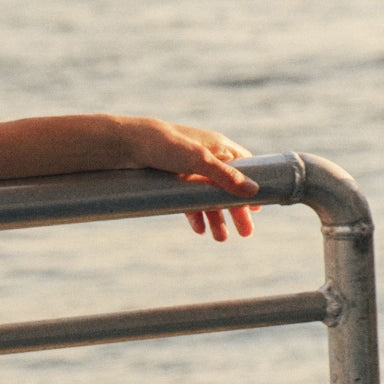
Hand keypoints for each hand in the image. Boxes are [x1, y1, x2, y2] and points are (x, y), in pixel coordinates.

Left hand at [121, 118, 256, 240]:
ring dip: (216, 217)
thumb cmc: (165, 145)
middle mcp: (206, 158)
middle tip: (245, 233)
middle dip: (236, 210)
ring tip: (220, 238)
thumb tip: (254, 192)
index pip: (244, 167)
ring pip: (207, 197)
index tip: (258, 207)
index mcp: (219, 147)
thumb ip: (226, 176)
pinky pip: (187, 200)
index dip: (251, 186)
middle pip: (227, 187)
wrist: (125, 145)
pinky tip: (199, 229)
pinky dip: (195, 213)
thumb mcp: (200, 161)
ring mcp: (188, 170)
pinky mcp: (171, 181)